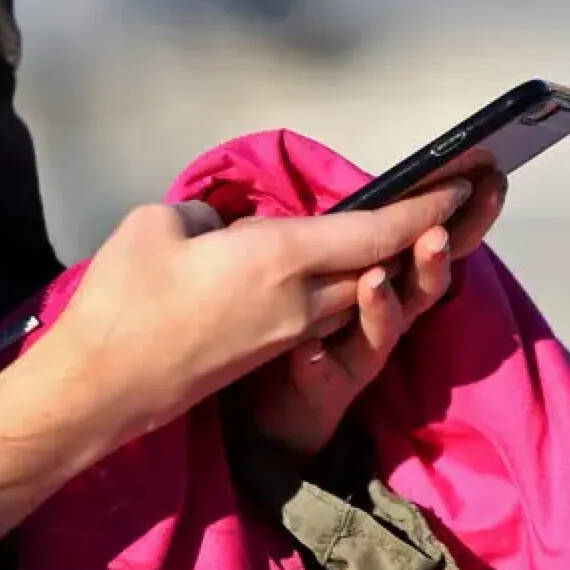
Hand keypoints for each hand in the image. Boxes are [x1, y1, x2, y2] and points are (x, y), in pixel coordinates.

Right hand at [0, 179, 478, 545]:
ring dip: (387, 263)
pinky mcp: (266, 354)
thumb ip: (205, 216)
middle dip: (424, 233)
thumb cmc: (124, 302)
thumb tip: (223, 228)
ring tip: (412, 230)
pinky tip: (340, 268)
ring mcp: (286, 333)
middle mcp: (300, 300)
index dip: (427, 204)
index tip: (467, 180)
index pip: (375, 230)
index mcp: (279, 260)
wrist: (102, 389)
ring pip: (355, 291)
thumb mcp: (157, 227)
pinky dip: (344, 285)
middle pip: (381, 263)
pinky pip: (323, 312)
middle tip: (461, 198)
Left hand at [241, 170, 507, 459]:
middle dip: (432, 260)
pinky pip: (322, 374)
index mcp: (396, 281)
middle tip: (436, 234)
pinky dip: (317, 364)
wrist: (289, 403)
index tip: (490, 177)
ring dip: (380, 306)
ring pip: (380, 330)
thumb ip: (368, 235)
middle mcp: (387, 318)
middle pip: (421, 287)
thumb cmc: (324, 326)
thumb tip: (398, 183)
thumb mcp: (345, 269)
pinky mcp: (326, 387)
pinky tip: (309, 352)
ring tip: (373, 282)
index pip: (436, 242)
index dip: (465, 214)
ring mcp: (359, 354)